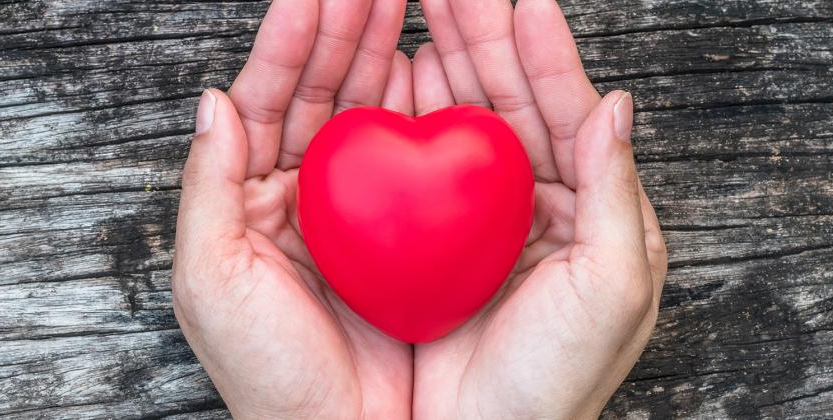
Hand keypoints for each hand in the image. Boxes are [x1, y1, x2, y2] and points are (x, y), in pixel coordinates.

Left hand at [171, 1, 412, 417]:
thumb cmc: (269, 374)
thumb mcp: (211, 281)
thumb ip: (207, 188)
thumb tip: (212, 101)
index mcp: (248, 199)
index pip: (264, 99)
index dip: (288, 41)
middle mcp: (299, 195)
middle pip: (317, 93)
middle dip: (340, 30)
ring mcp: (355, 208)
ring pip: (362, 113)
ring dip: (376, 54)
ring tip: (397, 2)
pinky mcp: (402, 229)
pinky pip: (408, 156)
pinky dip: (415, 110)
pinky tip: (426, 69)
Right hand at [410, 0, 667, 417]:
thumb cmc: (559, 380)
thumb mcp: (612, 287)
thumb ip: (617, 192)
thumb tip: (618, 104)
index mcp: (589, 210)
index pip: (569, 114)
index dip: (547, 56)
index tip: (524, 2)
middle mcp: (536, 206)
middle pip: (511, 105)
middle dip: (487, 40)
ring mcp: (480, 219)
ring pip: (465, 125)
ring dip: (449, 66)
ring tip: (428, 11)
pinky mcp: (434, 238)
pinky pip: (422, 165)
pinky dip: (412, 119)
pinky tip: (400, 80)